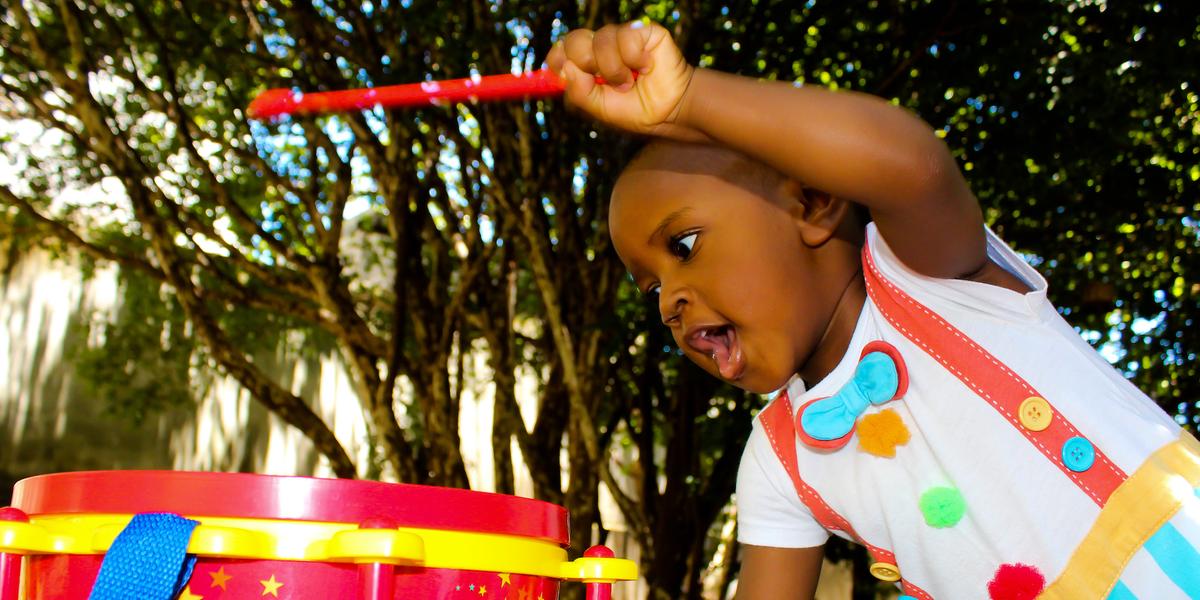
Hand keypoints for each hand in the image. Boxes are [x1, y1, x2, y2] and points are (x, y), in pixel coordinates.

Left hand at [546, 20, 704, 140]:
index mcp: (587, 62)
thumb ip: (580, 91)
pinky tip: (646, 67)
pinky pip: (626, 36)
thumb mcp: (600, 108)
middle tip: (604, 80)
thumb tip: (567, 67)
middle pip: (575, 39)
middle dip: (586, 63)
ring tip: (629, 82)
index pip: (561, 49)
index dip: (557, 58)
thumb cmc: (635, 110)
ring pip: (601, 38)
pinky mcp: (644, 31)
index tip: (562, 73)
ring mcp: (623, 37)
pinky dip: (634, 58)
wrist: (669, 112)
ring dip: (614, 69)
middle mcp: (602, 46)